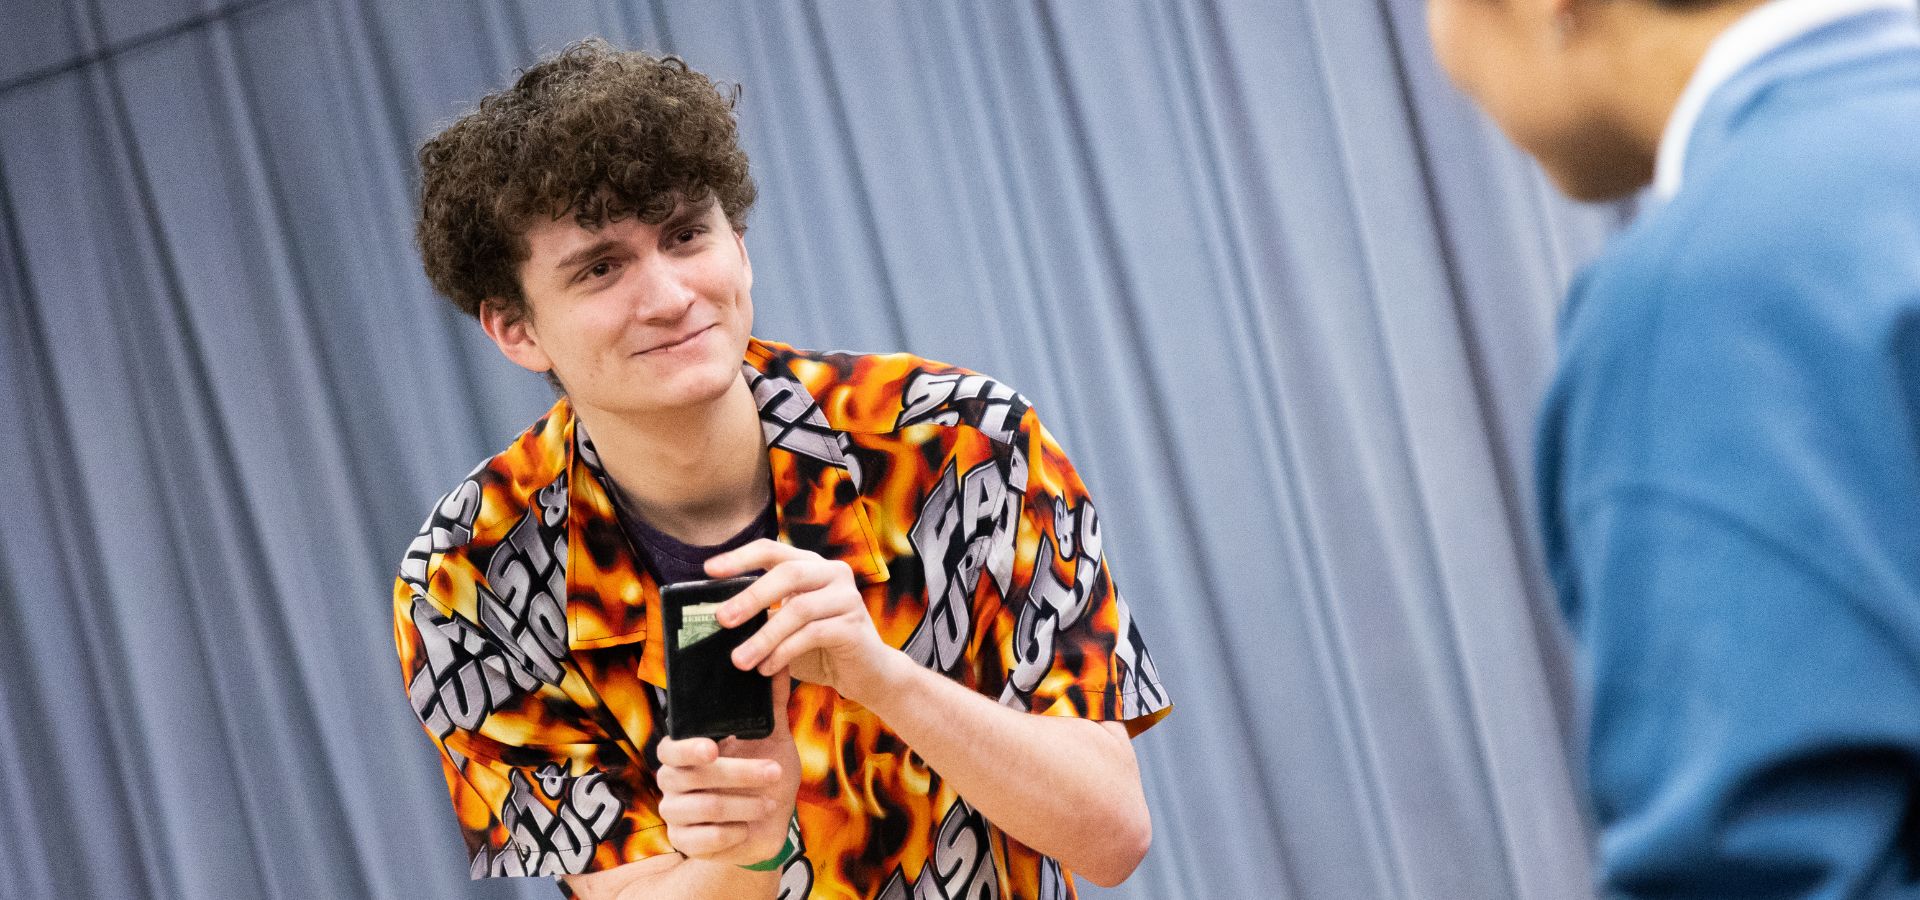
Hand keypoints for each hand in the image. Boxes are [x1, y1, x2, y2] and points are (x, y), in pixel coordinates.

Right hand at [654, 674, 801, 864]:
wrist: (768, 826)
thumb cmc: (764, 776)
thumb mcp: (773, 740)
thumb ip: (771, 704)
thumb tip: (779, 661)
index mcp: (686, 751)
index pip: (671, 746)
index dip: (689, 746)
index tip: (714, 747)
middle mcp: (673, 780)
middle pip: (692, 776)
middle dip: (739, 774)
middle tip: (774, 771)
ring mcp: (676, 813)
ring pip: (705, 808)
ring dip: (744, 805)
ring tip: (770, 803)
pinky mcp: (685, 842)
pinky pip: (704, 839)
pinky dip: (733, 833)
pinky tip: (747, 827)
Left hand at [706, 539, 905, 705]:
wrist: (868, 674)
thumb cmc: (822, 647)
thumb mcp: (787, 626)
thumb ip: (764, 614)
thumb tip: (720, 615)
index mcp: (812, 566)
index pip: (773, 550)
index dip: (740, 557)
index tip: (708, 570)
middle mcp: (833, 573)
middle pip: (788, 574)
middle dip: (751, 596)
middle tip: (722, 619)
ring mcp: (847, 597)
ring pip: (798, 608)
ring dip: (764, 636)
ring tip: (740, 660)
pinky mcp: (854, 625)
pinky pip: (812, 634)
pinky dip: (784, 652)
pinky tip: (767, 668)